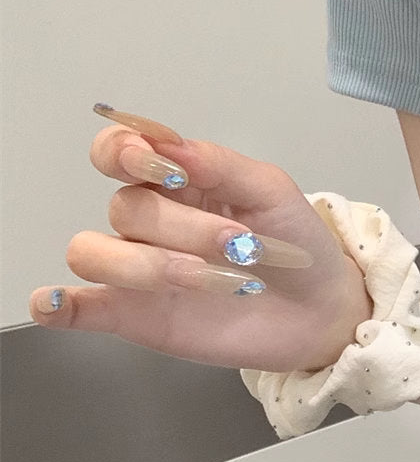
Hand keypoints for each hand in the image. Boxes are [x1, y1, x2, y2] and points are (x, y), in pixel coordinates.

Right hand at [28, 109, 373, 374]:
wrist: (320, 311)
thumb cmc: (296, 244)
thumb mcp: (272, 191)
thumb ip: (219, 165)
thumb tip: (167, 145)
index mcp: (176, 180)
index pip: (117, 151)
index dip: (123, 152)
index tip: (168, 171)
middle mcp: (149, 222)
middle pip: (125, 208)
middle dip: (184, 228)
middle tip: (239, 246)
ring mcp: (137, 270)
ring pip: (94, 253)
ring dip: (149, 267)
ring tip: (210, 280)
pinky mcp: (136, 316)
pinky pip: (80, 308)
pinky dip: (58, 305)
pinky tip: (57, 305)